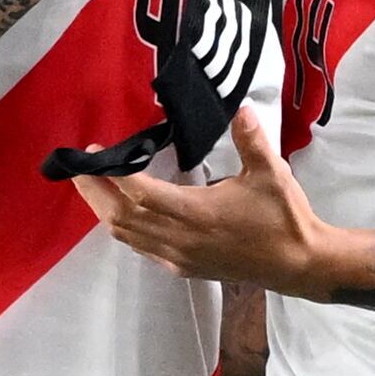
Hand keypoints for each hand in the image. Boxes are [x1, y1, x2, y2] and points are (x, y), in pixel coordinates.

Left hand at [73, 108, 356, 299]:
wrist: (296, 263)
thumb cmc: (283, 216)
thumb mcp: (271, 173)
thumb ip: (253, 140)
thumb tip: (241, 108)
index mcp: (199, 214)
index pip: (144, 195)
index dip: (116, 176)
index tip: (96, 154)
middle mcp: (181, 239)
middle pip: (122, 217)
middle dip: (94, 192)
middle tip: (78, 166)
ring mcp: (179, 256)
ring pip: (127, 236)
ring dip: (104, 210)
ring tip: (91, 185)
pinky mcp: (183, 267)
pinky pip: (141, 248)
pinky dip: (124, 229)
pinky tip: (122, 213)